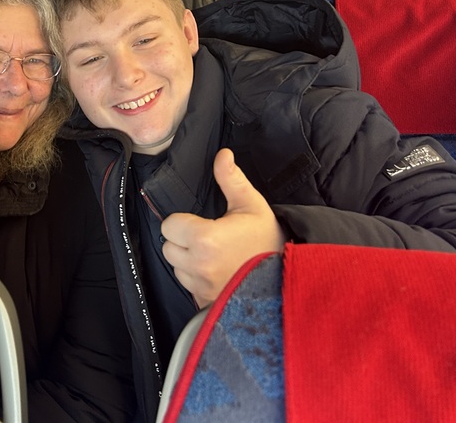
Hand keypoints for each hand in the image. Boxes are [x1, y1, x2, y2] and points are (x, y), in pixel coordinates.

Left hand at [160, 148, 284, 307]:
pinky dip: (195, 279)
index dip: (182, 222)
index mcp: (205, 238)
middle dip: (182, 240)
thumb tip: (222, 155)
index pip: (169, 226)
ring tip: (213, 255)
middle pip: (168, 247)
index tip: (200, 222)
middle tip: (207, 237)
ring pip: (176, 268)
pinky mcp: (205, 301)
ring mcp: (201, 287)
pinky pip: (187, 286)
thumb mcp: (251, 205)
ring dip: (187, 261)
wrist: (287, 279)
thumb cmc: (268, 241)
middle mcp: (198, 265)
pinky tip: (215, 271)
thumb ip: (231, 179)